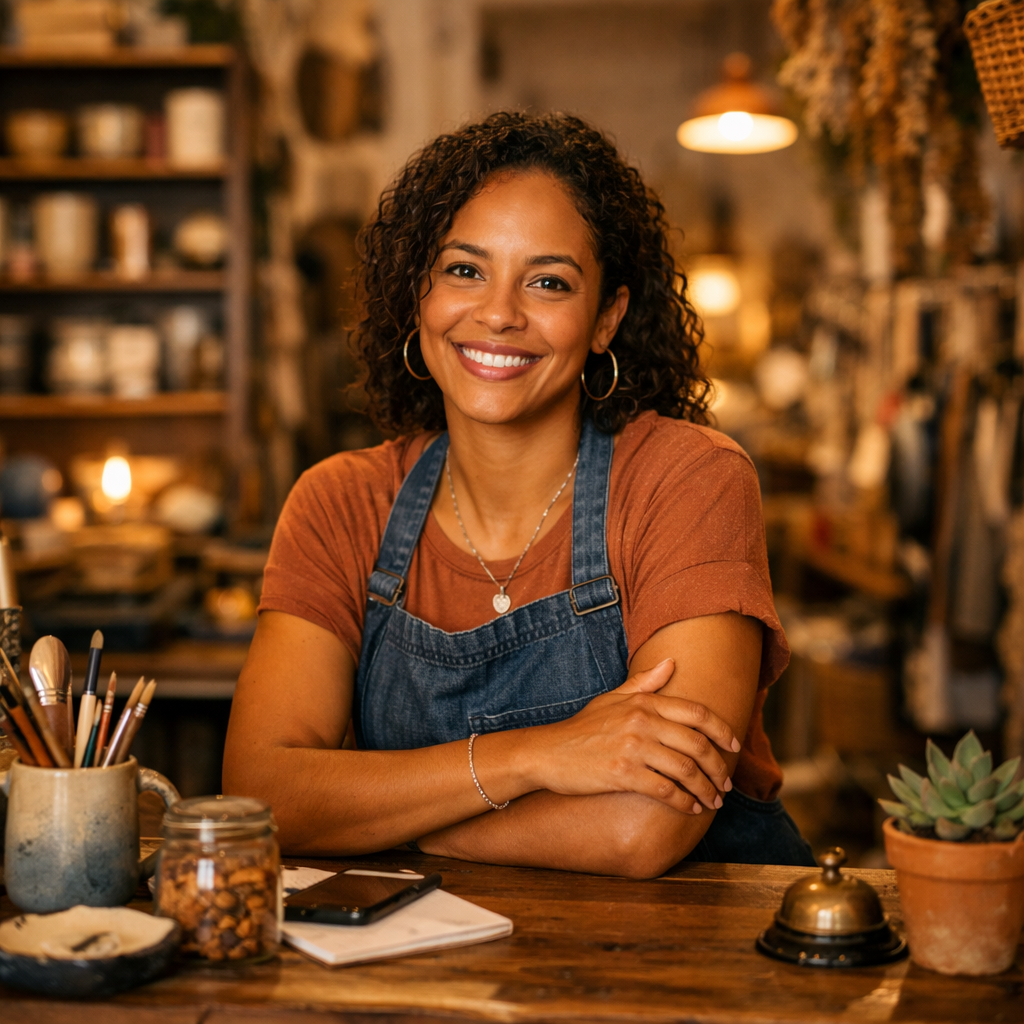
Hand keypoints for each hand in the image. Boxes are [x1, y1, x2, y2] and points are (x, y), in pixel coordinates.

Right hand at [525, 659, 740, 813]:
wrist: (547, 752)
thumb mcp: (611, 698)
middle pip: (697, 744)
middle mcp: (642, 721)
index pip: (696, 713)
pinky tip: (690, 808)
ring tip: (713, 800)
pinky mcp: (622, 774)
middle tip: (726, 783)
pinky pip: (665, 790)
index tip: (735, 745)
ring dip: (705, 788)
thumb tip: (672, 663)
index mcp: (643, 702)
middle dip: (718, 767)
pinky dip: (683, 802)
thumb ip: (644, 683)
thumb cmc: (582, 727)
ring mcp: (632, 748)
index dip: (722, 730)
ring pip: (685, 770)